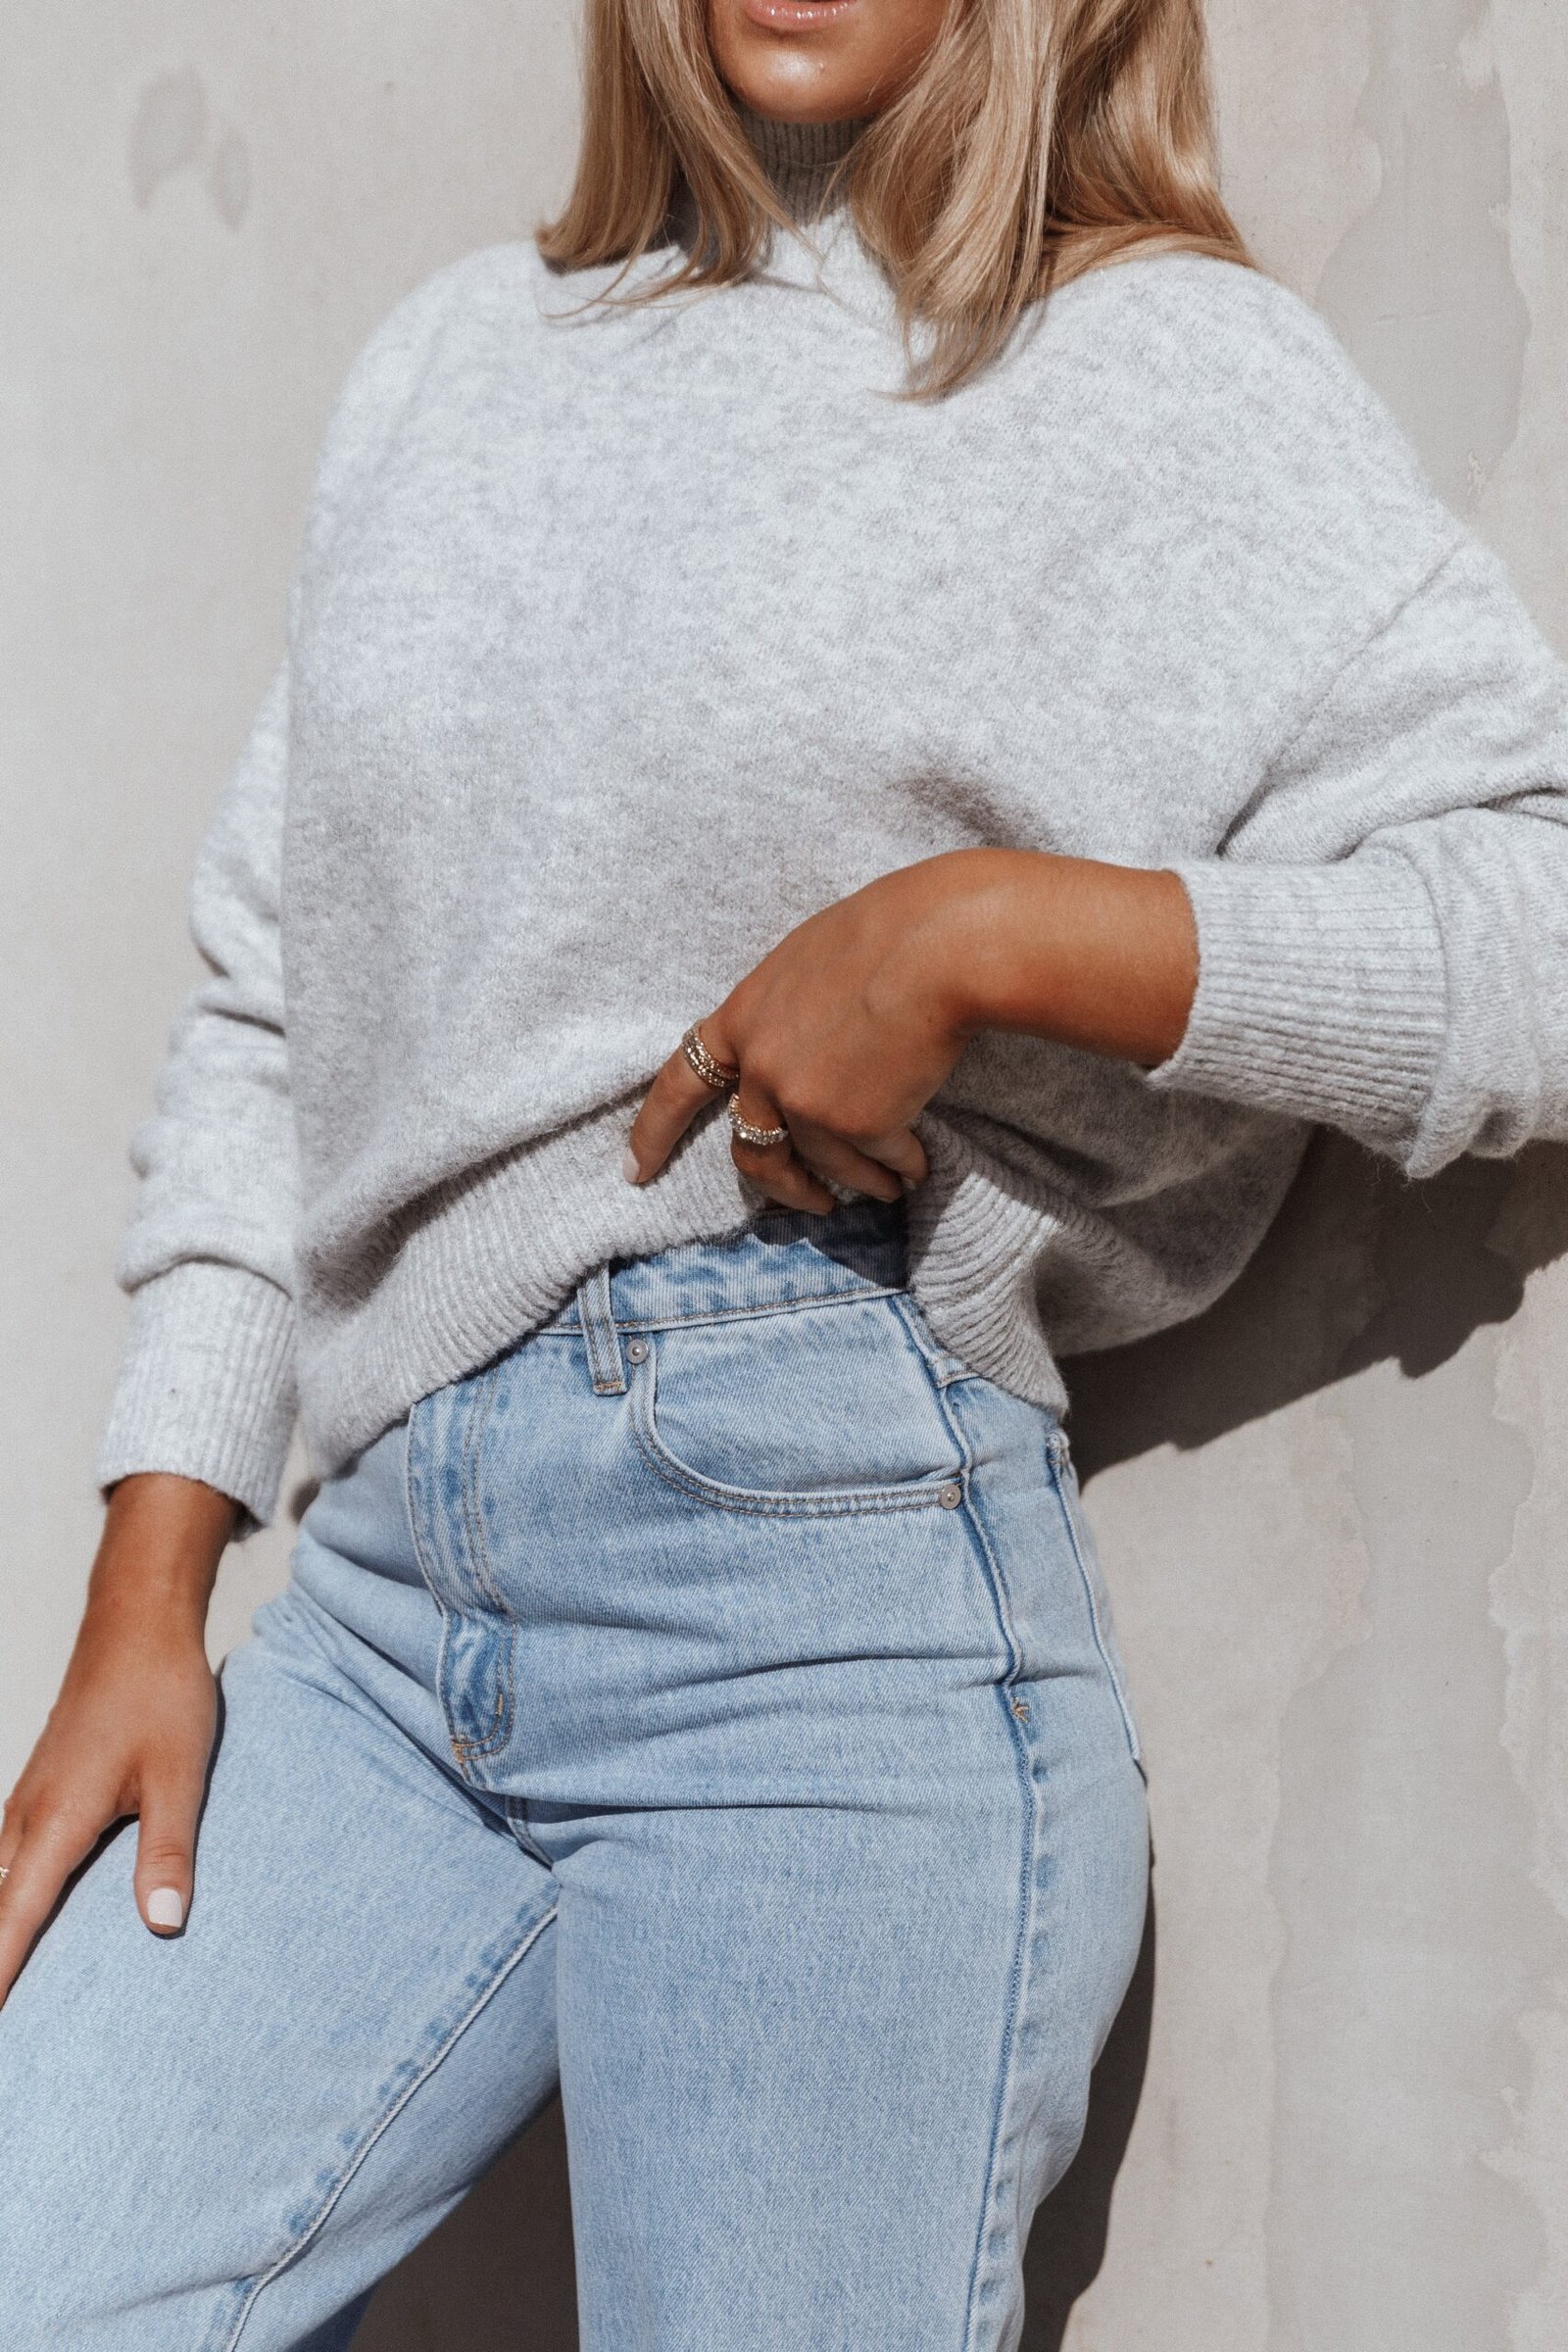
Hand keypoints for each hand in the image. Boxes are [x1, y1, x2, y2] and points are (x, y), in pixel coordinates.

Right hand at [0, 1474, 235, 2003]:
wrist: (137, 1626)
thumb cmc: (161, 1695)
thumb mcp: (181, 1775)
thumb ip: (169, 1850)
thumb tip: (163, 1924)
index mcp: (57, 1822)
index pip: (13, 1920)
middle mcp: (27, 1819)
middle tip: (7, 2022)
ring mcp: (27, 1804)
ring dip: (0, 1932)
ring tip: (10, 1985)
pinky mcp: (39, 1794)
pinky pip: (9, 1862)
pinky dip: (8, 1901)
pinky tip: (20, 1922)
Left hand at [629, 857, 974, 1211]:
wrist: (938, 947)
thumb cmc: (890, 932)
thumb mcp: (811, 962)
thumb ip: (792, 1015)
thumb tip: (809, 1050)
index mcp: (742, 1018)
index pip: (681, 1084)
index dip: (654, 1132)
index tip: (635, 1173)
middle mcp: (762, 1068)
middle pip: (753, 1153)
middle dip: (784, 1189)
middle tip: (813, 1202)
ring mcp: (805, 1102)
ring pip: (825, 1166)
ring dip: (861, 1184)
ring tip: (887, 1187)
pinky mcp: (855, 1126)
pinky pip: (878, 1162)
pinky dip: (899, 1169)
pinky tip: (915, 1167)